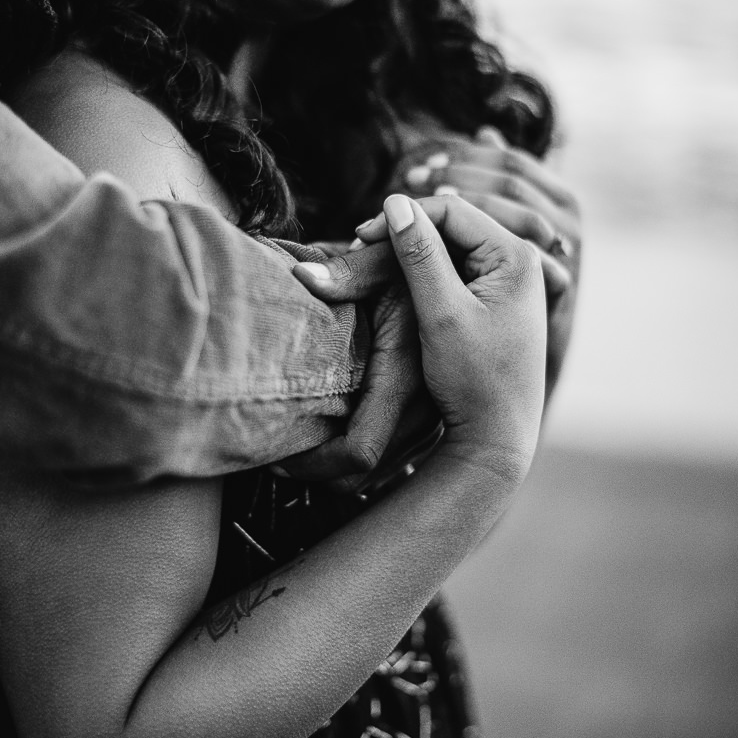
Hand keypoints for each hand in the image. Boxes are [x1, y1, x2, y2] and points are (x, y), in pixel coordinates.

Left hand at [276, 280, 439, 494]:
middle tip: (277, 457)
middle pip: (362, 475)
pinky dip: (355, 455)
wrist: (460, 277)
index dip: (316, 463)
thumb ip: (346, 271)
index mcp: (404, 375)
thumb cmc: (418, 269)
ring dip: (334, 468)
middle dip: (316, 473)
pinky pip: (389, 459)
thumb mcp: (386, 262)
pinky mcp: (428, 419)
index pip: (360, 450)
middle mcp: (422, 408)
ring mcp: (428, 419)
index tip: (279, 455)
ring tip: (297, 445)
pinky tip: (330, 433)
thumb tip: (301, 274)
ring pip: (375, 473)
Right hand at [355, 194, 545, 482]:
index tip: (361, 236)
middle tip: (360, 244)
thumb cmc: (473, 381)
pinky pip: (455, 265)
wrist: (496, 437)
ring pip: (451, 243)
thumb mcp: (441, 314)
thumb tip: (396, 201)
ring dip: (411, 247)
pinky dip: (423, 266)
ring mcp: (509, 279)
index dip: (403, 217)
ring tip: (371, 257)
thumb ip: (420, 256)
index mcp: (517, 257)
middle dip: (406, 229)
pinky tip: (394, 276)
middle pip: (453, 222)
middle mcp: (520, 260)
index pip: (452, 210)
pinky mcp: (495, 297)